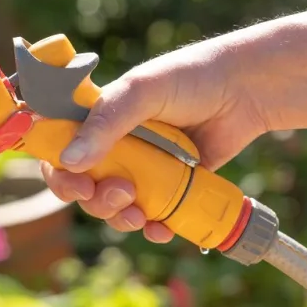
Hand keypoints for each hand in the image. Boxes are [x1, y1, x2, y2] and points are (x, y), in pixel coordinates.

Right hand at [41, 36, 270, 242]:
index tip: (76, 185)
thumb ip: (106, 124)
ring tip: (141, 213)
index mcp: (97, 120)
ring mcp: (142, 169)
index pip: (60, 152)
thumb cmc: (191, 77)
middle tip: (121, 194)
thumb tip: (70, 162)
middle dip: (95, 200)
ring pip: (114, 206)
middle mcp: (115, 147)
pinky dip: (152, 228)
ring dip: (120, 217)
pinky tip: (161, 229)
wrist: (247, 90)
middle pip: (84, 187)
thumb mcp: (142, 91)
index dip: (59, 173)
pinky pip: (152, 216)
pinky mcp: (170, 187)